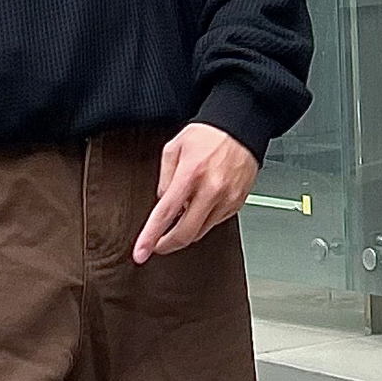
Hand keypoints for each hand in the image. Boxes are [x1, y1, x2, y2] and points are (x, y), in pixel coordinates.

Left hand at [131, 122, 259, 260]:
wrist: (240, 128)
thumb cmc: (208, 135)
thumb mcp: (174, 148)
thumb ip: (164, 178)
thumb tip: (163, 203)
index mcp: (191, 174)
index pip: (166, 214)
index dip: (151, 237)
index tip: (141, 252)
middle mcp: (211, 189)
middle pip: (185, 233)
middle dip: (167, 245)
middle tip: (156, 245)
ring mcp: (227, 199)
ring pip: (201, 232)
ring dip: (185, 231)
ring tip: (179, 217)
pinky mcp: (237, 203)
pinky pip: (215, 223)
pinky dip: (202, 221)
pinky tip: (198, 207)